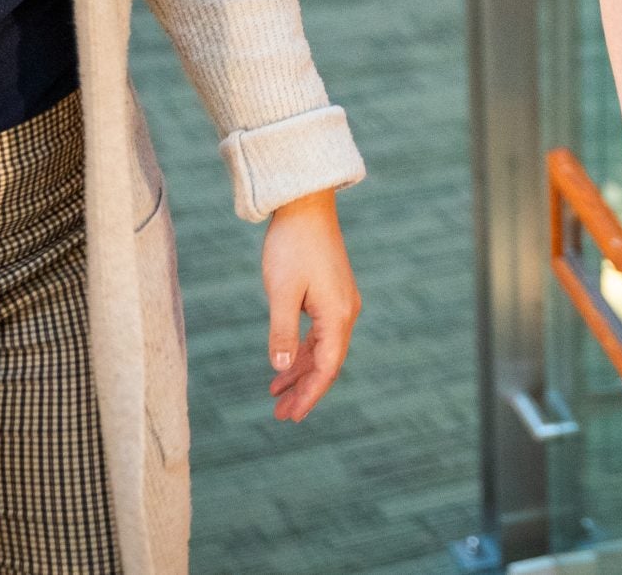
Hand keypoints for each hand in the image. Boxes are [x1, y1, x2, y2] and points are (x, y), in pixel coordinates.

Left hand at [261, 189, 358, 420]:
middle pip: (327, 363)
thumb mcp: (281, 291)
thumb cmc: (292, 246)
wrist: (305, 205)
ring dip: (301, 371)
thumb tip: (280, 365)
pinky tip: (284, 361)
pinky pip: (319, 332)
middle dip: (304, 389)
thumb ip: (282, 331)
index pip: (326, 368)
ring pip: (322, 349)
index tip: (291, 416)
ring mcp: (340, 302)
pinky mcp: (331, 292)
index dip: (309, 395)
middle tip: (281, 415)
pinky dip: (302, 350)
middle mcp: (346, 312)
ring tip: (276, 393)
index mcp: (337, 316)